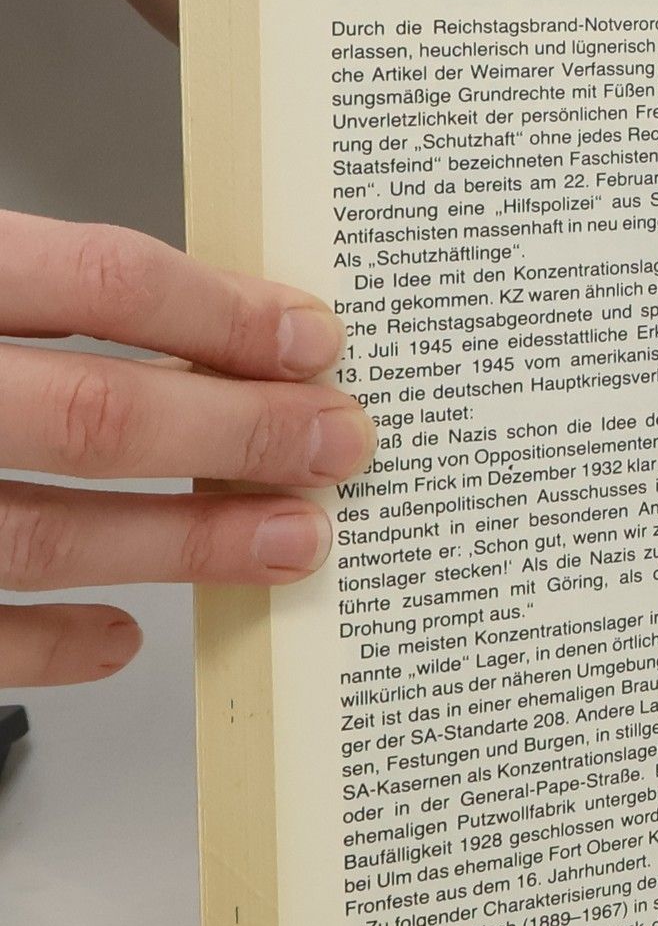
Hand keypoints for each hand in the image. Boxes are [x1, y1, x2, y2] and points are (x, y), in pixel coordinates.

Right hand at [0, 211, 375, 687]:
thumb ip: (52, 290)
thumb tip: (217, 325)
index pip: (104, 283)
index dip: (227, 314)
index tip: (317, 340)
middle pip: (99, 414)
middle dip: (245, 432)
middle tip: (342, 442)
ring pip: (47, 533)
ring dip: (189, 541)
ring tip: (293, 540)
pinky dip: (54, 642)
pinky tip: (123, 633)